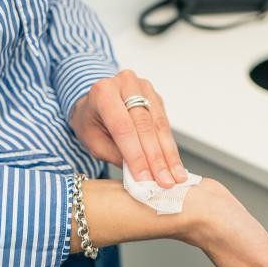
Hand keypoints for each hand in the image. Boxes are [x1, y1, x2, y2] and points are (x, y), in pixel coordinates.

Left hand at [70, 69, 186, 187]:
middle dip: (156, 158)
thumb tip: (142, 175)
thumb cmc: (91, 122)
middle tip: (165, 182)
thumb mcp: (93, 141)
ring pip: (159, 125)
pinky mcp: (156, 97)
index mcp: (103, 92)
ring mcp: (143, 88)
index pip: (123, 128)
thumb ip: (116, 155)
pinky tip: (175, 164)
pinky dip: (170, 147)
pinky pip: (165, 124)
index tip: (146, 179)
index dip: (136, 156)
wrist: (94, 102)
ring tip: (176, 177)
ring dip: (169, 154)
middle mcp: (125, 84)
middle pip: (144, 126)